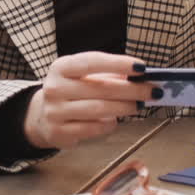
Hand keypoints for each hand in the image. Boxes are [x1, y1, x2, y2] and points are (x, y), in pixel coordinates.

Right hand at [23, 52, 159, 149]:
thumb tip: (140, 78)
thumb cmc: (71, 91)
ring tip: (139, 105)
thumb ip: (108, 75)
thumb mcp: (83, 76)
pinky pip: (94, 128)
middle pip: (101, 88)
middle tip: (152, 91)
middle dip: (131, 89)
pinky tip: (115, 120)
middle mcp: (54, 88)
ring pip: (99, 109)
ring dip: (125, 107)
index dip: (118, 63)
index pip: (92, 62)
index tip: (141, 67)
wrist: (42, 116)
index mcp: (61, 67)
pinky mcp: (59, 132)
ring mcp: (55, 111)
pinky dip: (109, 124)